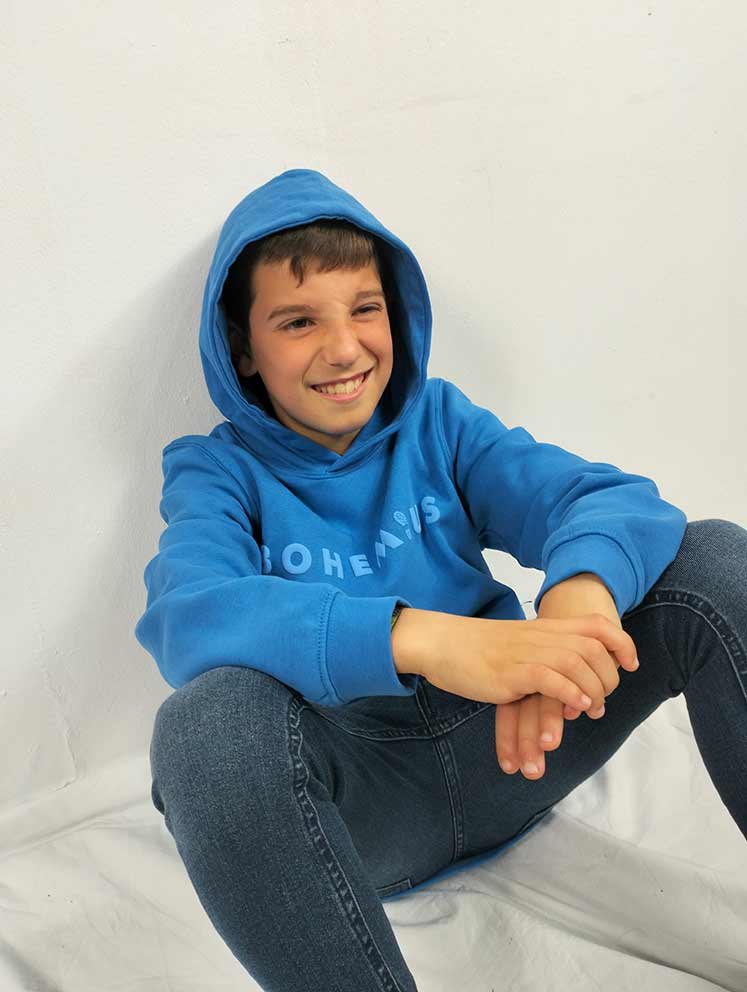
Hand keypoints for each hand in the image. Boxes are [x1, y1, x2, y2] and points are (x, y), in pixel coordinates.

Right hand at [494, 574, 637, 777]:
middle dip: (609, 675)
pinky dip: (570, 693)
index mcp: (543, 628)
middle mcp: (540, 636)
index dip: (621, 643)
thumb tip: (566, 677)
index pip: (596, 625)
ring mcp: (527, 652)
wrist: (441, 642)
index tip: (631, 664)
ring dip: (593, 688)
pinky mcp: (512, 671)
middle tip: (604, 700)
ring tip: (592, 709)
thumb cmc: (474, 648)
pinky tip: (576, 707)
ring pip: (577, 662)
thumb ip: (542, 653)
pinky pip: (550, 679)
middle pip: (593, 646)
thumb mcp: (517, 644)